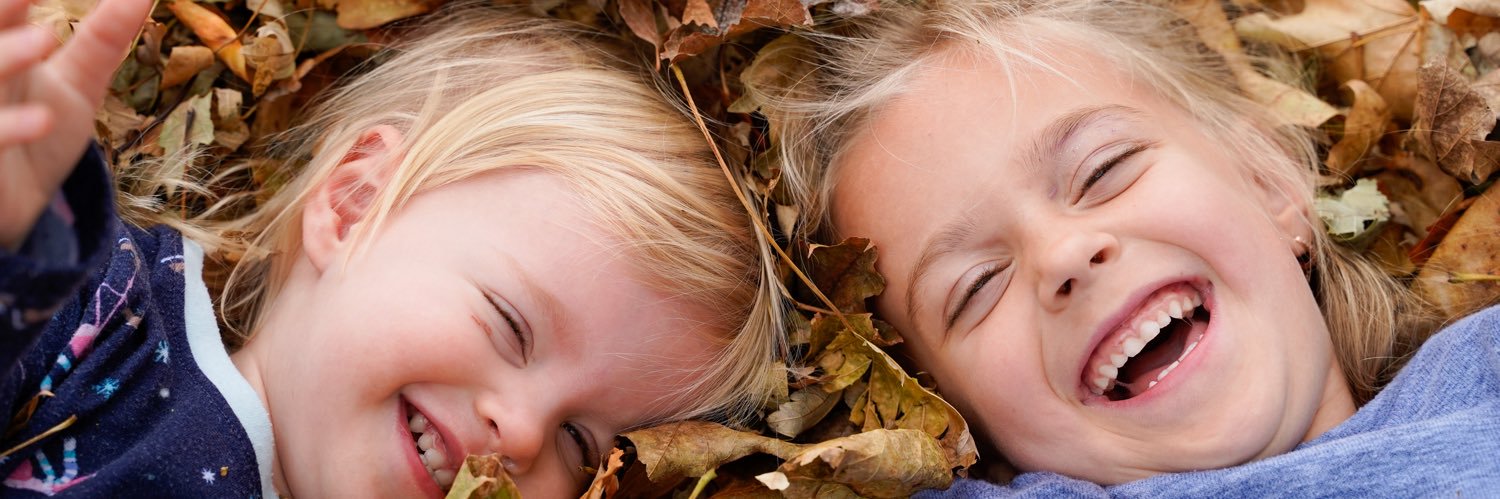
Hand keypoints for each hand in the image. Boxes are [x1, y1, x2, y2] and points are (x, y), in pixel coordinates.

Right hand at [0, 0, 152, 249]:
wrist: (20, 203)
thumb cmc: (39, 132)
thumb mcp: (78, 83)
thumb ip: (103, 39)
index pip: (5, 11)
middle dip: (2, 14)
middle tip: (38, 7)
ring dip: (3, 58)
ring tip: (44, 40)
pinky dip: (9, 128)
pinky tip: (43, 120)